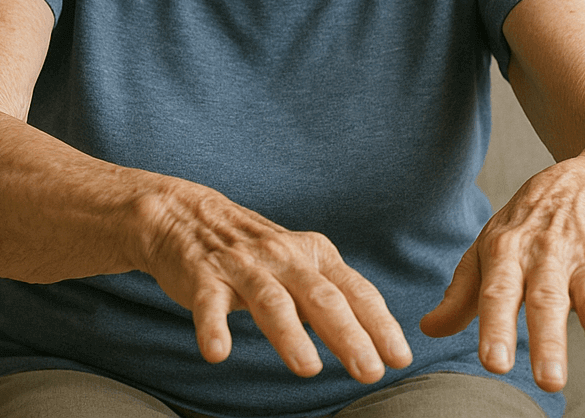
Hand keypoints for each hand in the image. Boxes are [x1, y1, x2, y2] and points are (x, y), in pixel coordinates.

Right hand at [136, 176, 412, 381]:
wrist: (184, 214)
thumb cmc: (253, 250)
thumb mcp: (298, 263)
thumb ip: (330, 295)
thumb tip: (374, 339)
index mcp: (313, 254)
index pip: (353, 290)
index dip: (379, 324)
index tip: (400, 357)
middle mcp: (283, 256)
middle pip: (321, 297)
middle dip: (348, 334)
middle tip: (370, 371)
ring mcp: (243, 265)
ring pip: (272, 300)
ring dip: (291, 334)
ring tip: (309, 368)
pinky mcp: (203, 275)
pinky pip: (209, 302)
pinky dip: (213, 326)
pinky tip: (217, 352)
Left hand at [419, 159, 584, 391]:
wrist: (584, 179)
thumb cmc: (528, 224)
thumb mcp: (490, 248)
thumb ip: (464, 292)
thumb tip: (429, 329)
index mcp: (506, 251)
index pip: (497, 292)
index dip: (494, 326)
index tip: (494, 364)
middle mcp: (545, 253)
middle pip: (546, 299)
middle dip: (548, 340)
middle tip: (548, 382)